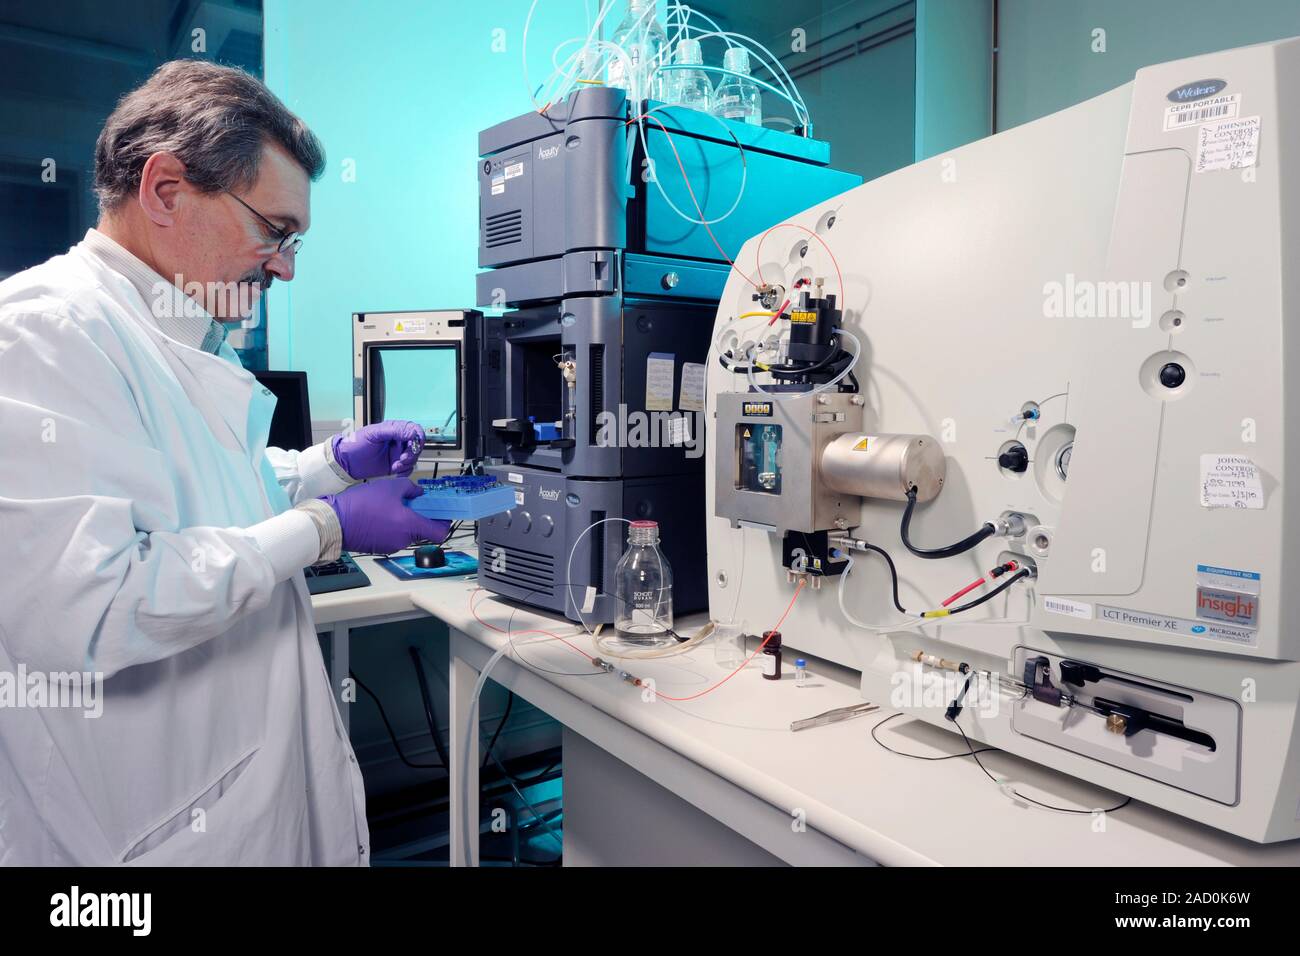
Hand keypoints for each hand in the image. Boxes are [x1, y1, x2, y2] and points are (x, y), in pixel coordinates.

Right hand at [321, 479, 449, 554]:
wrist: (335, 521)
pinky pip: (392, 536)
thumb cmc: (362, 504)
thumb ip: (410, 488)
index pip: (440, 533)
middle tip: (409, 502)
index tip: (441, 513)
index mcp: (410, 526)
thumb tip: (418, 493)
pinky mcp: (379, 547)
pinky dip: (390, 527)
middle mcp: (403, 540)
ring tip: (388, 506)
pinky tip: (378, 515)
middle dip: (418, 517)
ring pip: (406, 533)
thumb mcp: (390, 486)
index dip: (443, 523)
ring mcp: (391, 546)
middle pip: (421, 530)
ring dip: (402, 521)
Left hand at [332, 421, 423, 479]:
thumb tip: (412, 432)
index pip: (414, 429)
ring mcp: (397, 453)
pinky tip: (395, 472)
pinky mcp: (395, 465)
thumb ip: (394, 431)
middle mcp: (398, 441)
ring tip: (395, 466)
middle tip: (402, 458)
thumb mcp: (374, 434)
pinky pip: (408, 469)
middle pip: (417, 445)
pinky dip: (404, 472)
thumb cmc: (356, 444)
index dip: (418, 437)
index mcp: (394, 429)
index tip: (414, 445)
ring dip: (407, 464)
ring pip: (413, 458)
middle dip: (412, 453)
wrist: (346, 463)